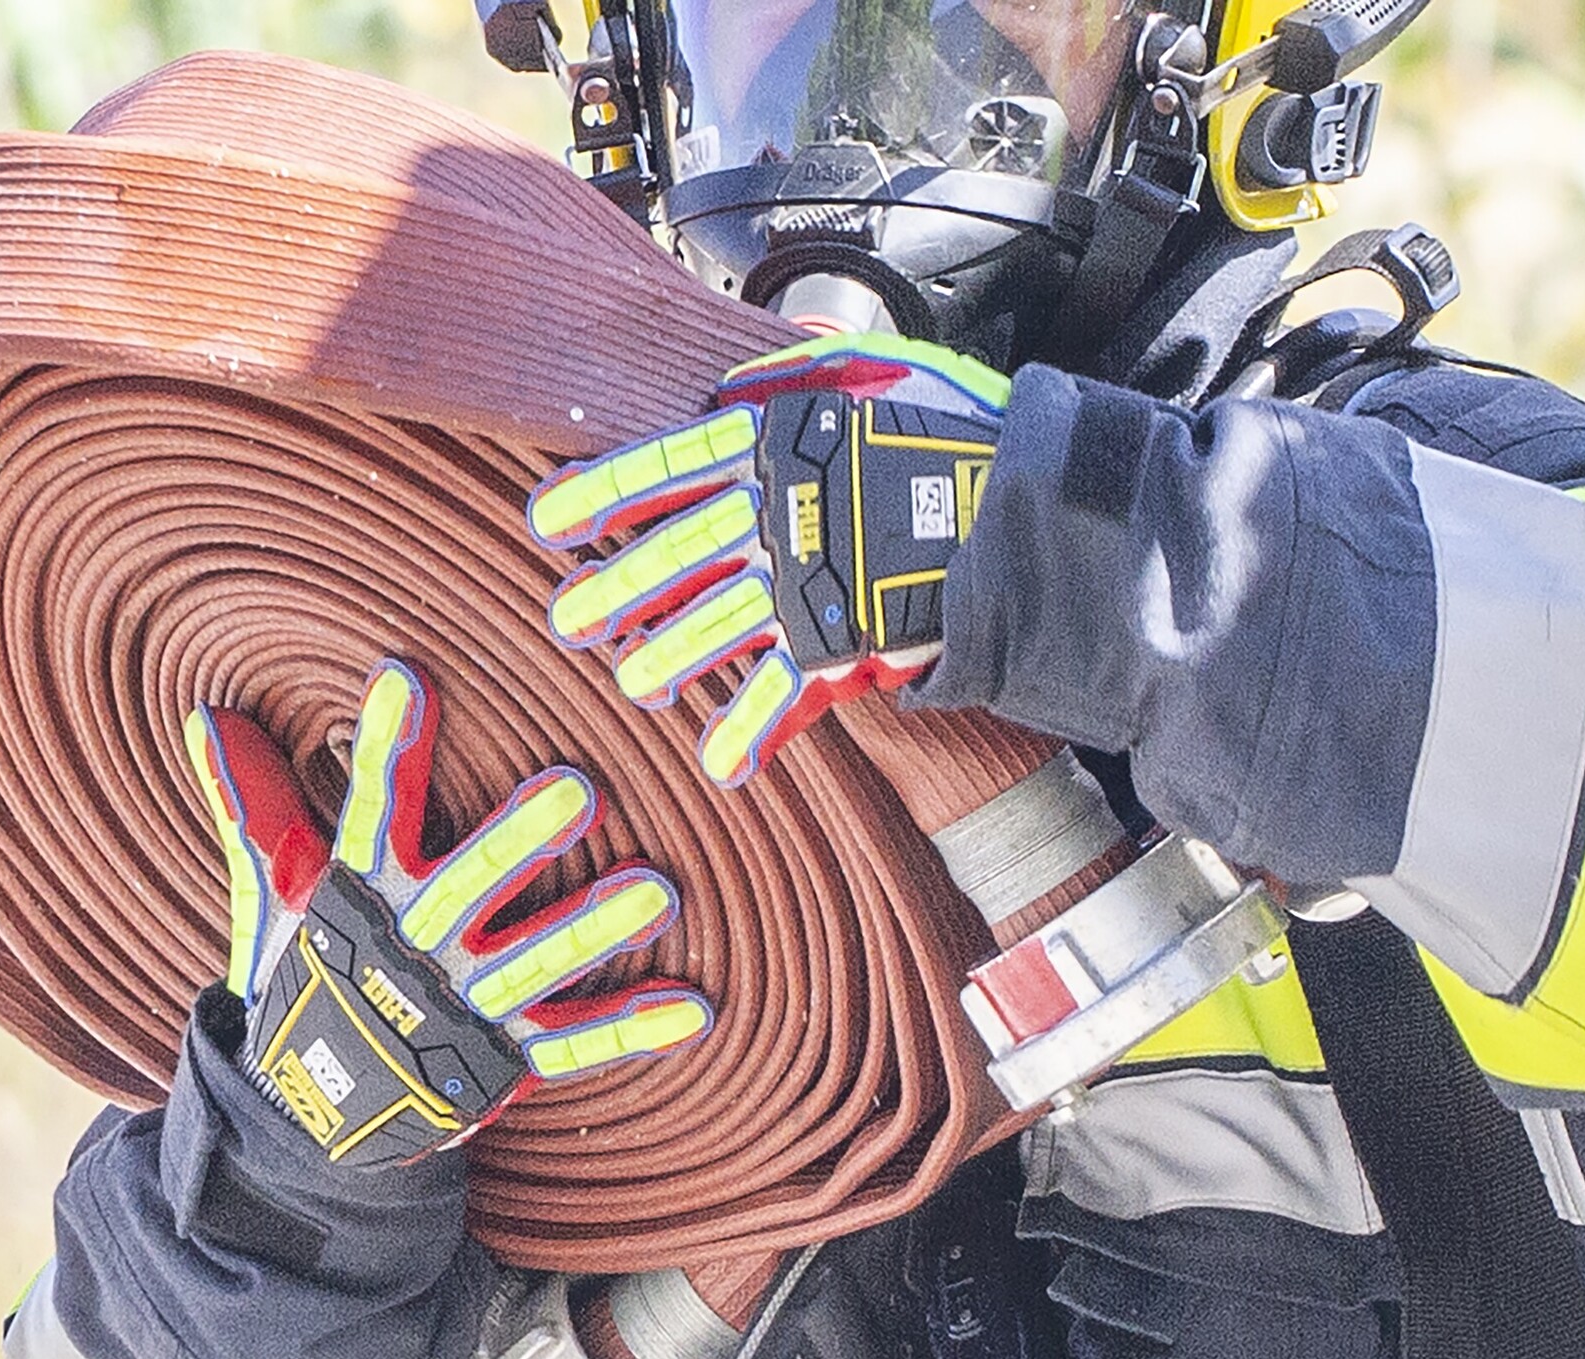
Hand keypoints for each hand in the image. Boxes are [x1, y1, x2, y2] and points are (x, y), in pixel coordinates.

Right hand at [182, 659, 712, 1167]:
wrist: (311, 1119)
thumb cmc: (307, 977)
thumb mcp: (275, 893)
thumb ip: (255, 806)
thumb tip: (207, 716)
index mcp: (362, 900)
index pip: (372, 811)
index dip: (388, 748)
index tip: (406, 677)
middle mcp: (418, 949)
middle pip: (468, 886)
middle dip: (518, 840)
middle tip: (576, 788)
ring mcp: (466, 1007)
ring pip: (536, 960)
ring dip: (595, 927)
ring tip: (657, 890)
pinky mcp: (505, 1059)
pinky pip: (573, 1043)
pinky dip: (630, 1028)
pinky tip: (693, 1005)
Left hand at [527, 332, 1010, 786]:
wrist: (1035, 506)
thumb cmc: (958, 432)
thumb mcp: (871, 370)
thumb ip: (792, 379)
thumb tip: (727, 390)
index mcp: (773, 446)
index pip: (661, 469)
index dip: (598, 494)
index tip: (549, 519)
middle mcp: (777, 515)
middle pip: (669, 557)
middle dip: (610, 592)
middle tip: (568, 617)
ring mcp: (807, 584)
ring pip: (707, 629)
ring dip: (662, 661)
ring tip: (637, 684)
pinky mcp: (843, 642)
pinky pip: (779, 694)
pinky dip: (746, 734)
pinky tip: (718, 763)